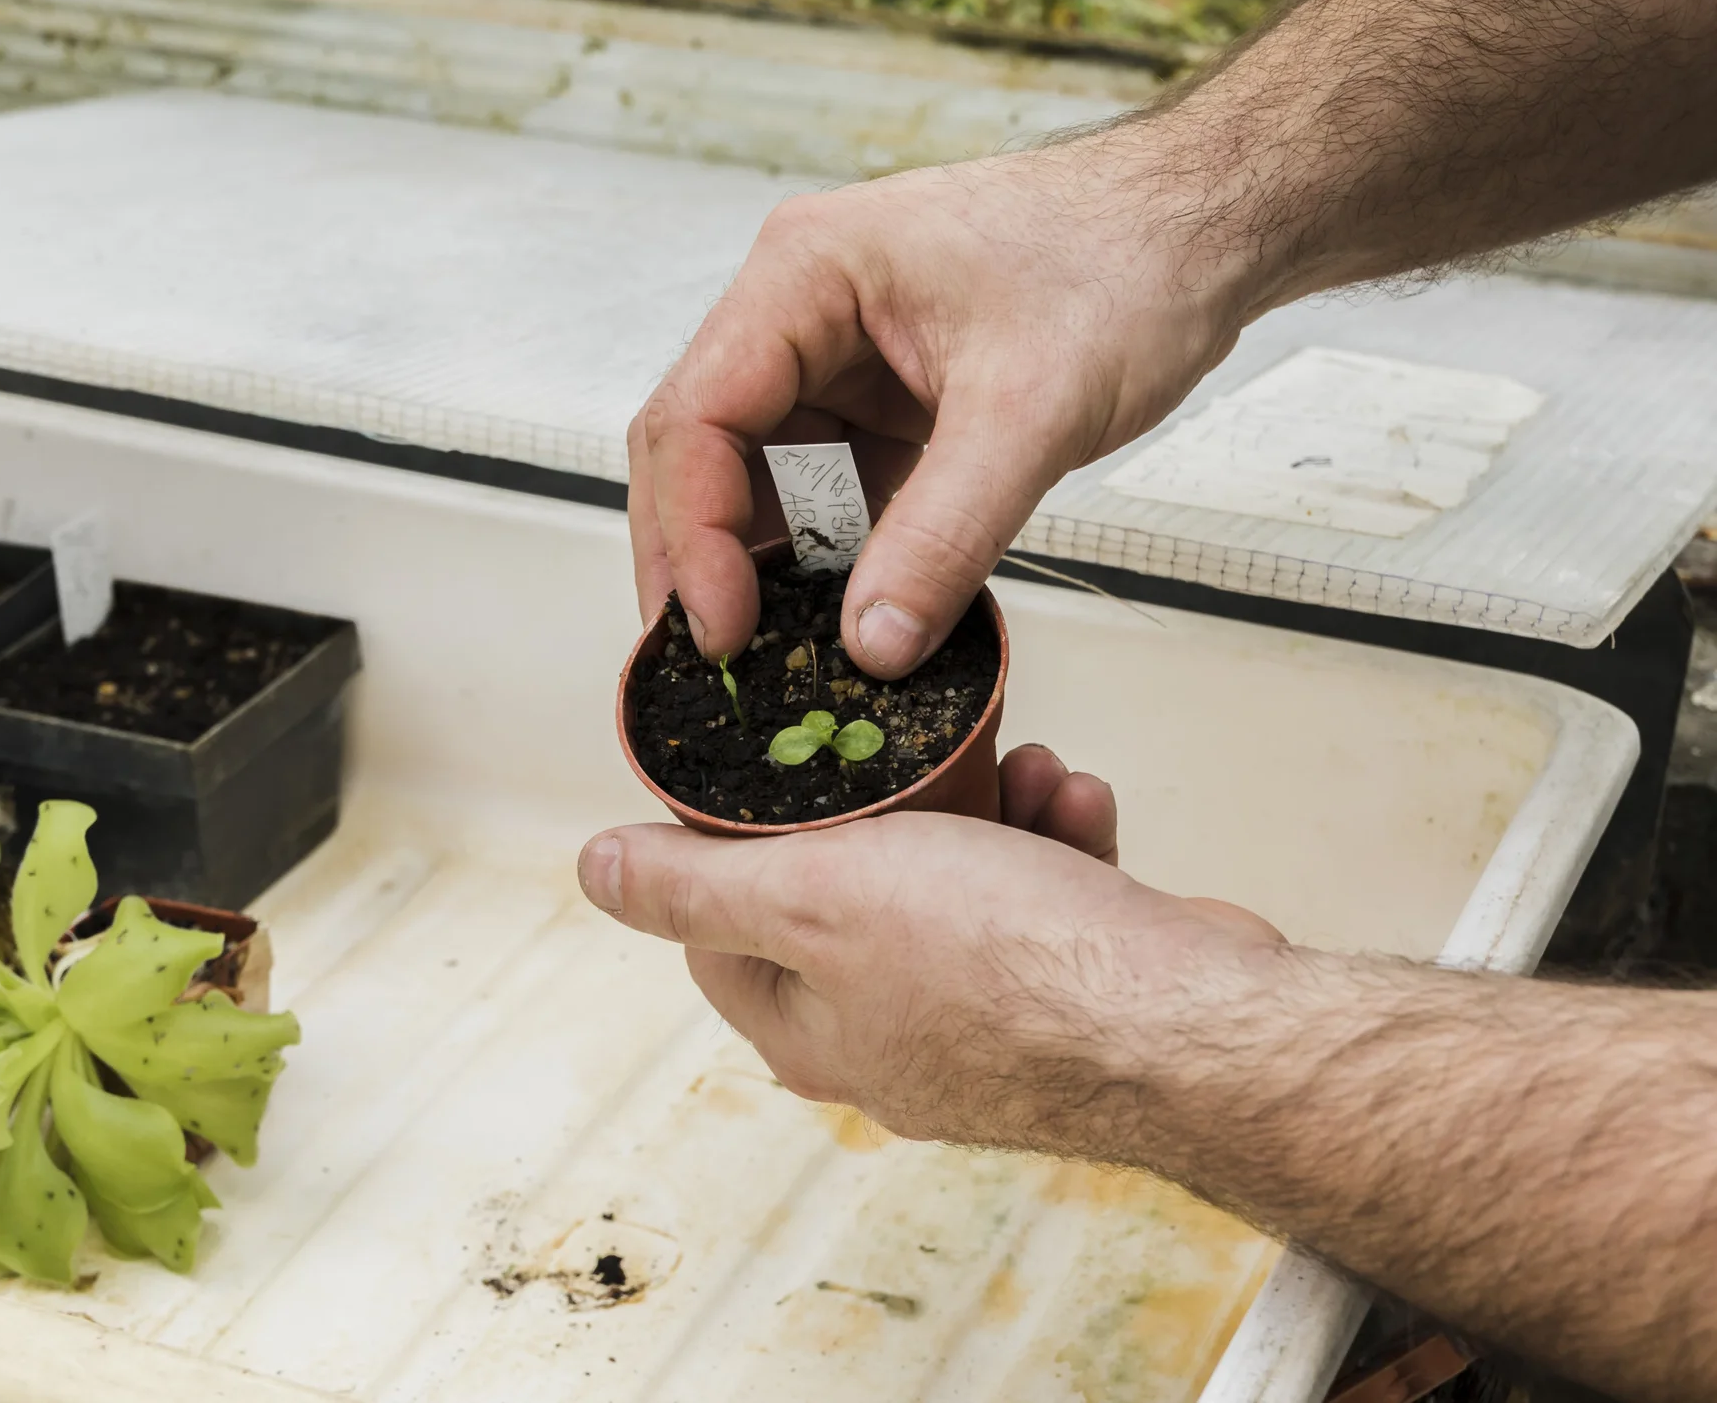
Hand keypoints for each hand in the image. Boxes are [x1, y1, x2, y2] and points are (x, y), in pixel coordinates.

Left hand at [575, 745, 1285, 1154]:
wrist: (1194, 1022)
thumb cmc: (1014, 971)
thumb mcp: (812, 896)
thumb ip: (695, 884)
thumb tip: (598, 873)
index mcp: (808, 1033)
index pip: (720, 927)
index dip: (738, 837)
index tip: (776, 767)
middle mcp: (892, 1041)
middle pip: (846, 895)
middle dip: (888, 807)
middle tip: (910, 751)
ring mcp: (987, 1023)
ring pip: (954, 883)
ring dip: (985, 810)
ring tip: (1017, 771)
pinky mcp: (1070, 997)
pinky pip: (1040, 899)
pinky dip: (1055, 841)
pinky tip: (1073, 805)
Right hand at [627, 140, 1261, 676]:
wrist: (1204, 229)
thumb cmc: (1127, 261)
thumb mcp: (1034, 411)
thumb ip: (946, 534)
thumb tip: (872, 646)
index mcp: (804, 274)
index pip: (696, 417)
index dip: (693, 535)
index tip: (721, 630)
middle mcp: (799, 311)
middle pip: (700, 453)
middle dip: (702, 562)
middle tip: (715, 670)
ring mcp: (836, 359)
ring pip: (755, 480)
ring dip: (758, 568)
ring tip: (768, 661)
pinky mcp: (879, 402)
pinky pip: (822, 491)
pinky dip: (822, 558)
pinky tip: (833, 619)